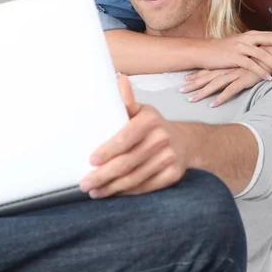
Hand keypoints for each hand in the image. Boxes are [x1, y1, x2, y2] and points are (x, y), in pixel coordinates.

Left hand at [80, 76, 187, 196]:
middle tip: (86, 183)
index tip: (91, 161)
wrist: (185, 142)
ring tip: (95, 191)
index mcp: (150, 120)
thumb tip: (118, 79)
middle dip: (103, 175)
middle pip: (127, 162)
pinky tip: (113, 192)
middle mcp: (162, 138)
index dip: (107, 151)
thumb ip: (126, 101)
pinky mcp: (173, 175)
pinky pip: (145, 187)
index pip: (125, 139)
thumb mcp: (142, 111)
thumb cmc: (154, 126)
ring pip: (135, 178)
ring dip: (112, 187)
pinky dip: (127, 192)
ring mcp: (169, 158)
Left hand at [181, 67, 263, 106]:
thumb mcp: (248, 60)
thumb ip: (240, 64)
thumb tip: (234, 68)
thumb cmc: (262, 56)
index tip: (185, 79)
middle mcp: (229, 68)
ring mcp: (235, 74)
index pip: (209, 69)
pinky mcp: (244, 80)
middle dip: (194, 84)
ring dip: (202, 93)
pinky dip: (220, 98)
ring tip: (191, 100)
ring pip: (214, 84)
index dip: (197, 74)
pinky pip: (229, 91)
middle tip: (180, 90)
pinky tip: (212, 105)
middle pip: (207, 77)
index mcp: (229, 62)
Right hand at [196, 31, 271, 79]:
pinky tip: (268, 79)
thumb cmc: (224, 50)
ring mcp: (241, 47)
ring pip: (263, 54)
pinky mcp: (234, 57)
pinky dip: (260, 72)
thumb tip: (269, 50)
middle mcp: (248, 38)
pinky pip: (251, 65)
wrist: (204, 51)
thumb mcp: (241, 45)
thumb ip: (255, 46)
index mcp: (251, 35)